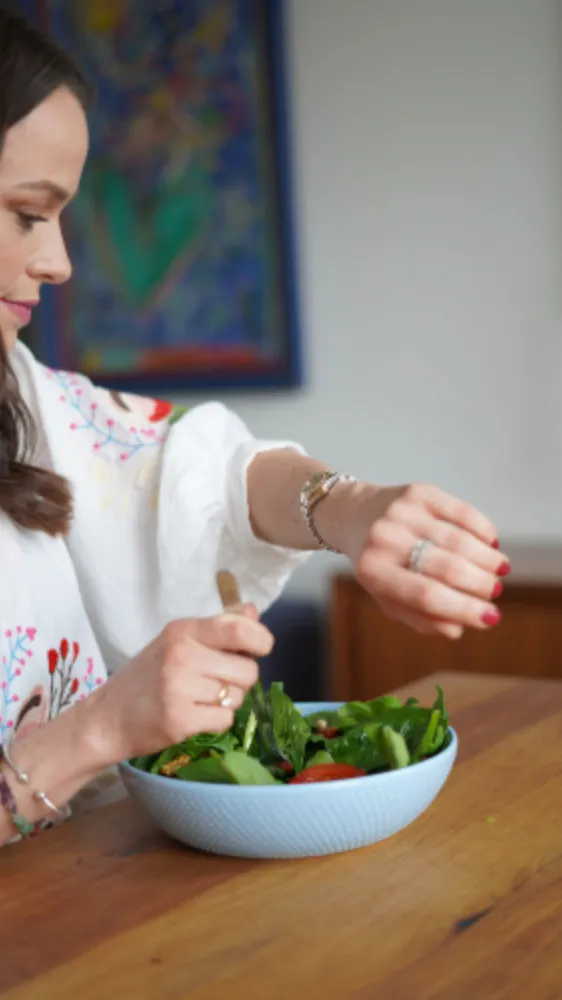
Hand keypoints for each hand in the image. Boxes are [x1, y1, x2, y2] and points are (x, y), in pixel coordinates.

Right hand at [95, 609, 272, 760]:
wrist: (106, 718)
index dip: (260, 639)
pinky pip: (225, 720)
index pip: (238, 628)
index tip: (260, 648)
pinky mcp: (180, 720)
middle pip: (247, 669)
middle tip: (214, 682)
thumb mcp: (177, 642)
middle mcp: (182, 655)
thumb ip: (218, 626)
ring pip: (238, 697)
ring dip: (226, 702)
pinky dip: (216, 721)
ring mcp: (180, 689)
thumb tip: (252, 612)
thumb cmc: (147, 677)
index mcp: (183, 631)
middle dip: (240, 679)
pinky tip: (194, 715)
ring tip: (199, 699)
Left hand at [325, 481, 508, 638]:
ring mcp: (402, 512)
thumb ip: (420, 618)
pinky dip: (483, 530)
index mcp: (374, 573)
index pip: (427, 596)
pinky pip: (462, 511)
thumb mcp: (388, 597)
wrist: (353, 514)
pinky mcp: (418, 491)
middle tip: (494, 591)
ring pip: (459, 540)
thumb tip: (459, 628)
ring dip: (487, 559)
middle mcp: (385, 539)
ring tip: (499, 570)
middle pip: (447, 567)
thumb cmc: (377, 564)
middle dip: (481, 584)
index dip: (464, 609)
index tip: (491, 618)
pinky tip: (491, 544)